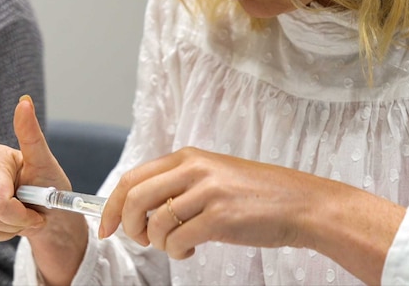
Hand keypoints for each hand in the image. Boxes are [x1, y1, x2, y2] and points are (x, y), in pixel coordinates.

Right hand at [0, 95, 88, 284]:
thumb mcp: (46, 163)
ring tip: (16, 215)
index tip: (37, 211)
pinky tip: (2, 221)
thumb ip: (32, 135)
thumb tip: (24, 101)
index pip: (0, 202)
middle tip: (29, 212)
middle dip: (14, 222)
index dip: (21, 216)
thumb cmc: (48, 186)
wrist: (42, 210)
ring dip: (3, 229)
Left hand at [99, 147, 317, 258]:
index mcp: (187, 157)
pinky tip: (192, 249)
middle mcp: (194, 169)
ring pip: (155, 223)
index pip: (132, 178)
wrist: (301, 204)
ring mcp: (208, 192)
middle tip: (141, 240)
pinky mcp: (221, 217)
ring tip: (176, 244)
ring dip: (158, 243)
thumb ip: (177, 184)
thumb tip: (138, 208)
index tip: (107, 227)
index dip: (112, 206)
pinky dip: (177, 251)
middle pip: (135, 198)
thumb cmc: (255, 195)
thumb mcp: (212, 176)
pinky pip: (178, 240)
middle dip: (129, 226)